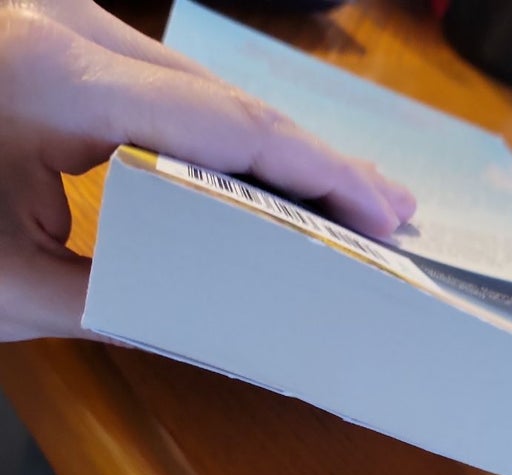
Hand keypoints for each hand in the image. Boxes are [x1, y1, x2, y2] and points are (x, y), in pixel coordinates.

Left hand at [0, 1, 415, 341]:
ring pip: (209, 90)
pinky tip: (270, 168)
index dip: (320, 172)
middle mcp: (70, 27)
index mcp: (55, 78)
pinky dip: (230, 137)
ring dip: (282, 149)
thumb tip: (209, 324)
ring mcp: (67, 23)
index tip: (379, 210)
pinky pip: (172, 89)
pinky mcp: (65, 41)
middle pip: (235, 101)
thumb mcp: (2, 286)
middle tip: (389, 208)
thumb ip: (117, 304)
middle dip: (322, 162)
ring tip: (349, 196)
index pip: (230, 128)